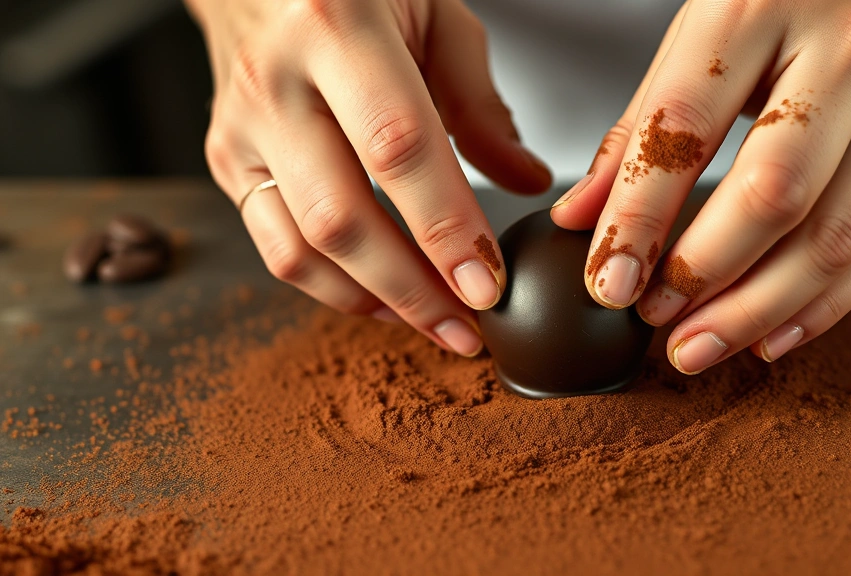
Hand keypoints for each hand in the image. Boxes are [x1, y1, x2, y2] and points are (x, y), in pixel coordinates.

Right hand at [186, 0, 550, 355]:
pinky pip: (276, 247)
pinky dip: (333, 288)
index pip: (398, 148)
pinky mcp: (224, 161)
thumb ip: (479, 104)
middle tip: (469, 327)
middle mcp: (275, 80)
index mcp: (337, 26)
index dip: (446, 228)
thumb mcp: (436, 15)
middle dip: (413, 290)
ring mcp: (241, 127)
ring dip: (375, 303)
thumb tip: (527, 181)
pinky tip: (383, 300)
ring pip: (300, 248)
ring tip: (436, 325)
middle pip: (341, 217)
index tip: (490, 285)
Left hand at [552, 0, 850, 372]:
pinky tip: (768, 339)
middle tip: (653, 321)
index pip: (685, 128)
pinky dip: (820, 309)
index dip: (639, 216)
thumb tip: (580, 217)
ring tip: (696, 347)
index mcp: (761, 10)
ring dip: (756, 311)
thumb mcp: (704, 34)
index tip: (606, 281)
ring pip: (830, 239)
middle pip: (771, 194)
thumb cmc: (797, 0)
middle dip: (703, 276)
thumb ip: (642, 125)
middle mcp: (844, 58)